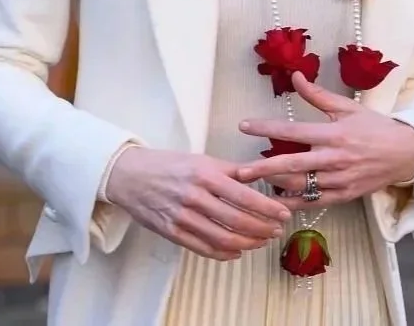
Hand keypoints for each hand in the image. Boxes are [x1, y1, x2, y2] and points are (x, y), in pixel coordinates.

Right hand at [104, 147, 291, 260]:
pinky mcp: (172, 233)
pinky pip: (203, 248)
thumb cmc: (170, 164)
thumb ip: (230, 170)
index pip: (244, 196)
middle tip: (277, 230)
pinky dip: (224, 253)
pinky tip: (236, 252)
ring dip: (247, 243)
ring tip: (261, 241)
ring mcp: (182, 217)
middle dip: (262, 228)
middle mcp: (195, 196)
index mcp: (205, 174)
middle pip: (236, 220)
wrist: (131, 175)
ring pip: (222, 238)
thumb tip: (259, 173)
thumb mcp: (202, 159)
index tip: (283, 214)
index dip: (267, 208)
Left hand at [236, 72, 413, 206]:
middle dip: (263, 169)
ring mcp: (339, 181)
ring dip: (275, 185)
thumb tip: (295, 76)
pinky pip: (314, 202)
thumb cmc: (374, 127)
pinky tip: (276, 201)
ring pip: (301, 186)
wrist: (405, 154)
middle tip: (238, 171)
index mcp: (333, 134)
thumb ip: (317, 95)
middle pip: (292, 165)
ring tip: (252, 183)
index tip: (244, 125)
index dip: (267, 128)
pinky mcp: (344, 196)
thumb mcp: (347, 107)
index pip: (293, 131)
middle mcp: (334, 159)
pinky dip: (294, 203)